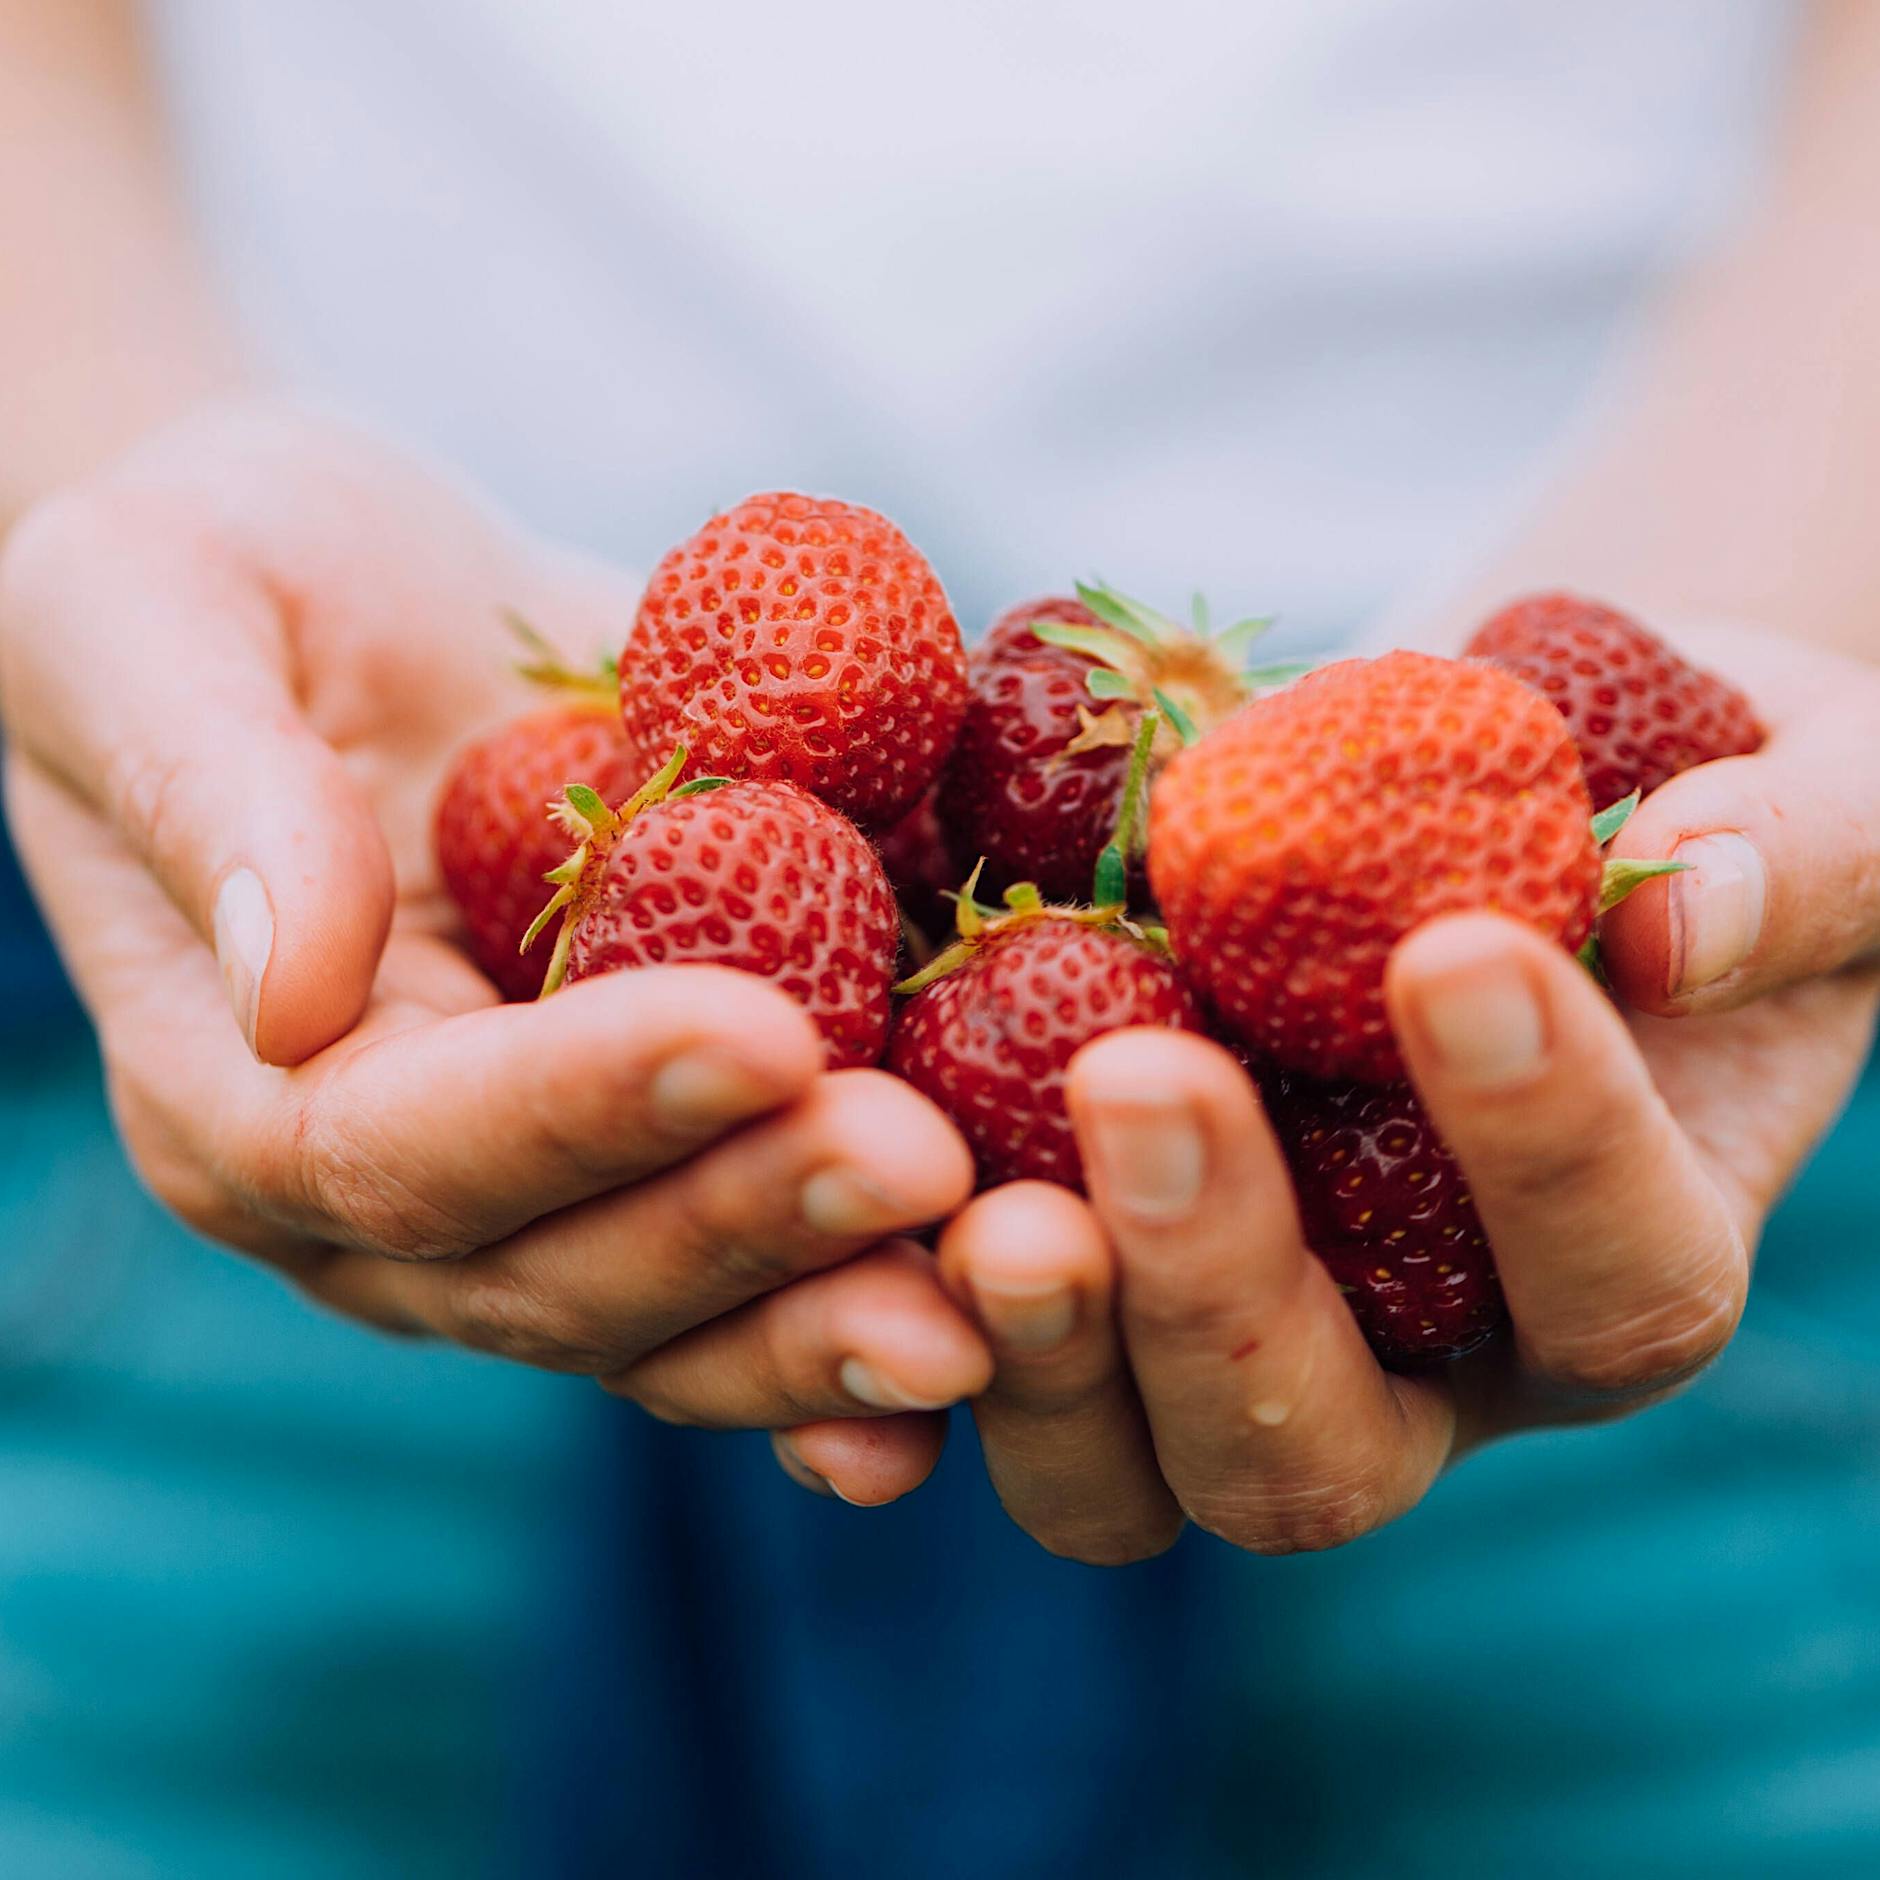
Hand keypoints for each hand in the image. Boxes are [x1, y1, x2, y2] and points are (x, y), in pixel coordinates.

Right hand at [0, 401, 987, 1496]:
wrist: (362, 603)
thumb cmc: (225, 578)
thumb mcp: (146, 613)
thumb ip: (208, 790)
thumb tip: (293, 981)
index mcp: (252, 1093)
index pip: (411, 1146)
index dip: (586, 1105)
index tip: (764, 1028)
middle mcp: (404, 1195)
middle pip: (571, 1272)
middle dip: (752, 1219)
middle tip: (921, 1163)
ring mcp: (553, 1193)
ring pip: (689, 1315)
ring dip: (845, 1306)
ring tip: (1009, 1284)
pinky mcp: (674, 1149)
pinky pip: (771, 1259)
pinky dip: (880, 1297)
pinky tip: (1014, 1328)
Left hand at [890, 622, 1879, 1559]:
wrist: (1493, 786)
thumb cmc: (1682, 789)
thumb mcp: (1815, 785)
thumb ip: (1799, 853)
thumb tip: (1685, 916)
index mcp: (1611, 1269)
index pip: (1611, 1273)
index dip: (1547, 1142)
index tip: (1456, 952)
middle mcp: (1405, 1360)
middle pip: (1317, 1447)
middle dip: (1225, 1290)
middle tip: (1141, 1082)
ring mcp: (1210, 1337)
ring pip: (1116, 1464)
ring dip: (1035, 1346)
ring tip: (970, 1188)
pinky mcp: (1064, 1265)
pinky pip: (956, 1359)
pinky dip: (882, 1327)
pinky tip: (813, 1206)